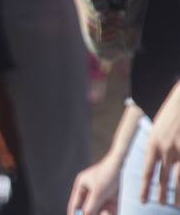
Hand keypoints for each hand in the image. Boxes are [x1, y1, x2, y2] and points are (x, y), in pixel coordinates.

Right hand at [69, 156, 122, 214]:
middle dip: (90, 214)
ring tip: (106, 212)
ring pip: (100, 210)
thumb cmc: (107, 176)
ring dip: (102, 214)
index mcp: (82, 186)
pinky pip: (110, 209)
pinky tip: (110, 213)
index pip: (75, 204)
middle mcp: (91, 190)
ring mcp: (102, 194)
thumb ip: (90, 207)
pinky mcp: (113, 197)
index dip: (74, 213)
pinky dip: (110, 213)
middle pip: (88, 208)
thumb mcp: (97, 193)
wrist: (123, 166)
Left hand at [140, 82, 179, 203]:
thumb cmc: (172, 114)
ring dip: (177, 195)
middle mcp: (166, 149)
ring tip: (175, 206)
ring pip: (179, 179)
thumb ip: (156, 145)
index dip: (145, 187)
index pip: (148, 171)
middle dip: (161, 194)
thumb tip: (153, 162)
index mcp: (153, 143)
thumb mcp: (158, 128)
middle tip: (159, 205)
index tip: (143, 200)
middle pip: (162, 179)